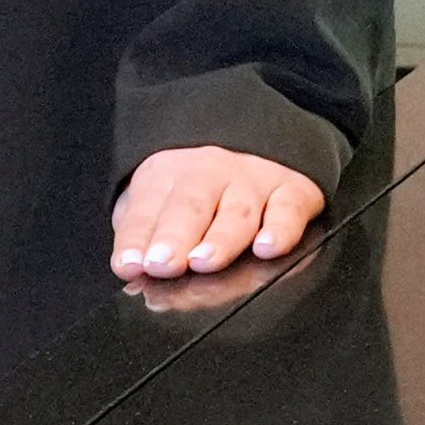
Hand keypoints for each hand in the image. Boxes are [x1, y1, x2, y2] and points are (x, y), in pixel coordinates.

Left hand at [110, 147, 325, 280]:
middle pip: (191, 204)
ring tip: (204, 262)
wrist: (247, 152)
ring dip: (221, 238)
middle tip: (164, 264)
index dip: (137, 239)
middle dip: (176, 236)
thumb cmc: (189, 197)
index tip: (132, 265)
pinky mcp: (293, 191)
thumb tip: (131, 272)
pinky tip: (267, 248)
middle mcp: (212, 172)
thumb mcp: (152, 209)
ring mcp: (254, 181)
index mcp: (167, 174)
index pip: (146, 209)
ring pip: (238, 211)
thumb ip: (140, 238)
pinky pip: (289, 209)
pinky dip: (282, 229)